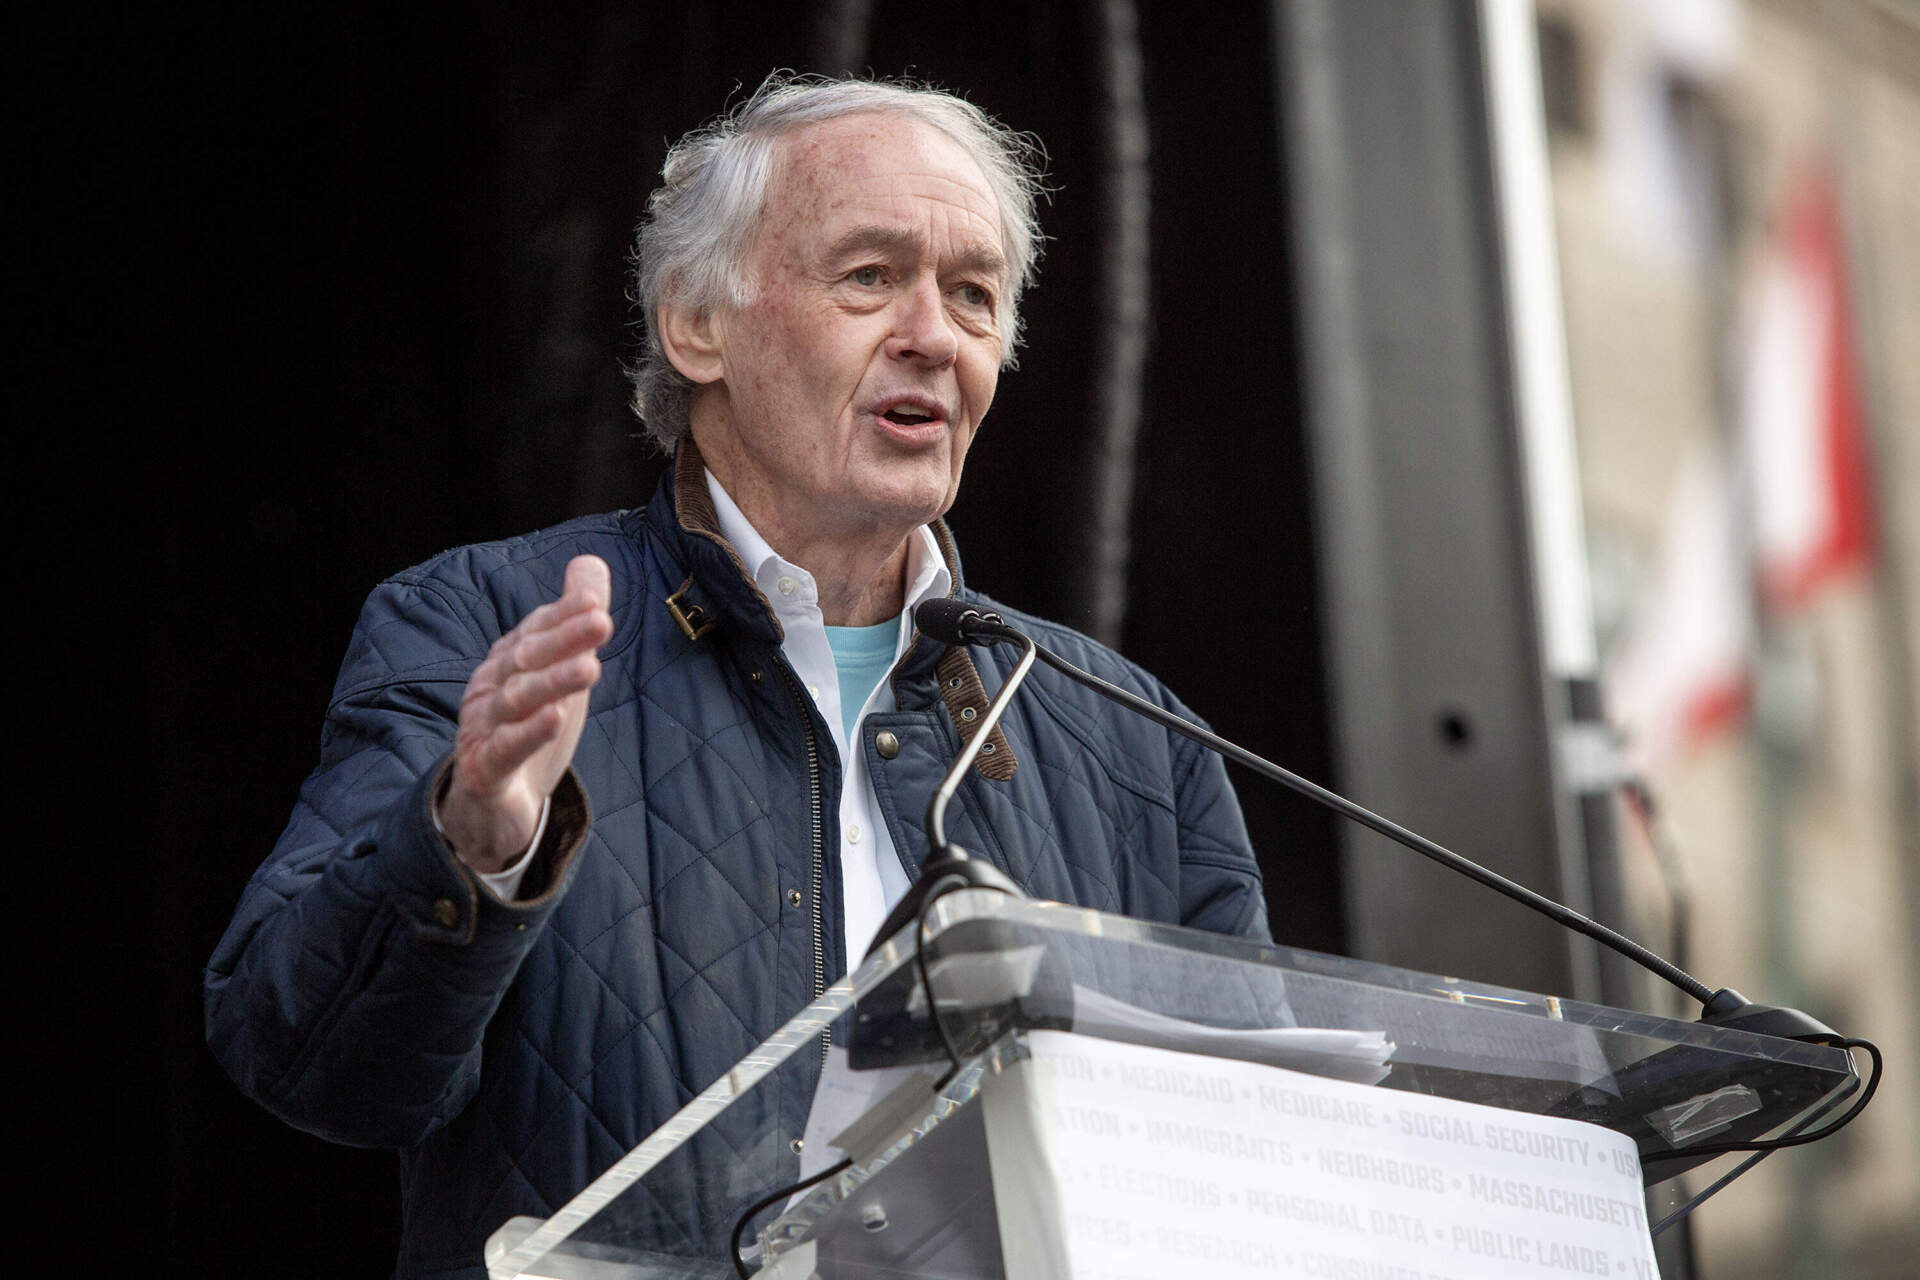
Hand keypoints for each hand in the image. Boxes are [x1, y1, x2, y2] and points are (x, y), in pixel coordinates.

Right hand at [439, 555, 612, 872]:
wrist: (488, 807)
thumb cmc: (526, 727)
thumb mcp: (555, 672)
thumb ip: (572, 622)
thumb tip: (591, 565)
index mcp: (508, 663)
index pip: (536, 631)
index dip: (564, 616)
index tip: (597, 602)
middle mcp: (491, 689)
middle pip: (527, 659)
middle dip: (563, 638)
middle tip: (602, 621)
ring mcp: (483, 729)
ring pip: (518, 701)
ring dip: (553, 682)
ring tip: (590, 668)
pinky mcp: (485, 771)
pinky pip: (506, 749)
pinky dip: (529, 733)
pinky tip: (554, 719)